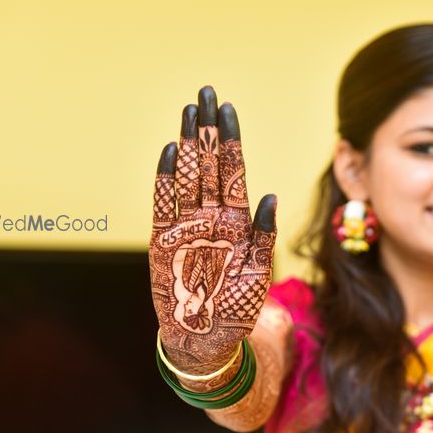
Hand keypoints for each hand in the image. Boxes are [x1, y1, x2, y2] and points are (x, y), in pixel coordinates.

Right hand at [148, 86, 277, 370]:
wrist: (204, 339)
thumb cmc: (236, 308)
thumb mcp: (258, 273)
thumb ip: (264, 235)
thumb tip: (271, 196)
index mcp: (235, 221)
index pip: (232, 170)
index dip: (230, 139)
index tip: (229, 108)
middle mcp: (210, 217)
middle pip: (208, 164)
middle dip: (209, 128)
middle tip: (208, 92)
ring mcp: (186, 226)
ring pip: (187, 176)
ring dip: (187, 143)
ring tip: (189, 111)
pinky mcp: (163, 242)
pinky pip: (162, 203)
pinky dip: (164, 178)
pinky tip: (168, 150)